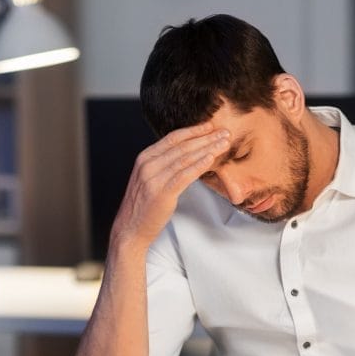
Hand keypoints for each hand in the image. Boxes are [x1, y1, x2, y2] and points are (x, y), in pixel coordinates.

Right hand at [110, 122, 229, 249]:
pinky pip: (184, 176)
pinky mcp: (161, 193)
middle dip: (205, 138)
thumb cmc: (142, 206)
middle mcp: (148, 165)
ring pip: (185, 159)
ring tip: (224, 143)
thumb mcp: (149, 179)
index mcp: (145, 158)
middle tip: (224, 132)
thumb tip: (186, 156)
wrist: (130, 229)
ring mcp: (154, 178)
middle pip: (182, 146)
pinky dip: (199, 165)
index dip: (193, 131)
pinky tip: (211, 159)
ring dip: (207, 149)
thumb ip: (163, 165)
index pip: (173, 138)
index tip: (210, 126)